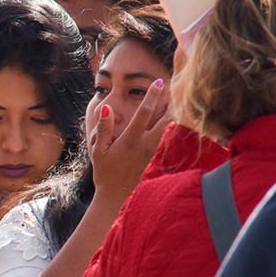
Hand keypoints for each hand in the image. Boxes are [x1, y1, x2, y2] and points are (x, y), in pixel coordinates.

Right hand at [90, 78, 170, 201]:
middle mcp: (145, 143)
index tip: (158, 82)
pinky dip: (171, 124)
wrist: (116, 194)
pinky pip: (166, 136)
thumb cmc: (104, 172)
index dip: (152, 96)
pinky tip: (174, 117)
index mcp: (130, 139)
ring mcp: (153, 150)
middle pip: (166, 118)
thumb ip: (103, 129)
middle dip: (172, 101)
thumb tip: (107, 109)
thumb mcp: (97, 151)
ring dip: (174, 112)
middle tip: (177, 85)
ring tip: (178, 97)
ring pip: (169, 127)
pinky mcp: (155, 156)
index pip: (144, 112)